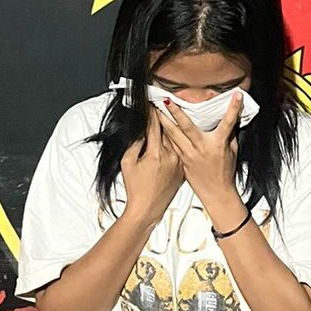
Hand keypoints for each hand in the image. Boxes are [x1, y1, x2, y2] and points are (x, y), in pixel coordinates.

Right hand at [119, 107, 183, 226]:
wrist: (148, 210)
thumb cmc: (135, 189)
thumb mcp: (127, 163)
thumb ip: (135, 144)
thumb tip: (141, 129)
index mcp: (156, 154)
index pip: (155, 125)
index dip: (152, 111)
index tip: (151, 101)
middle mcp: (171, 157)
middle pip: (169, 129)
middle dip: (166, 114)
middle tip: (165, 100)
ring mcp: (180, 164)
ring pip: (178, 138)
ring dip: (176, 125)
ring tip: (175, 112)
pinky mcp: (183, 170)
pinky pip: (182, 150)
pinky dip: (180, 141)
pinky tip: (180, 134)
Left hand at [155, 93, 242, 213]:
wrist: (216, 194)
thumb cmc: (225, 174)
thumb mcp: (232, 152)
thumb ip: (230, 135)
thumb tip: (231, 121)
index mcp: (218, 144)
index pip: (228, 122)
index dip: (233, 108)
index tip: (236, 95)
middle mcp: (202, 148)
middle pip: (186, 126)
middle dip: (176, 111)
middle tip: (167, 99)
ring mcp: (190, 154)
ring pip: (173, 134)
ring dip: (164, 121)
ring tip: (156, 109)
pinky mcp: (182, 161)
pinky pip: (172, 144)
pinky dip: (164, 134)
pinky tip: (158, 127)